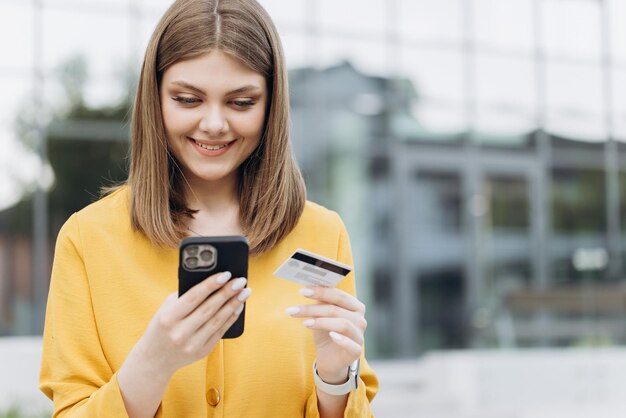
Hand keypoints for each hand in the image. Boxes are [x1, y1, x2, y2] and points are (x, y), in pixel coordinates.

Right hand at [135, 271, 250, 375]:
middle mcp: (180, 332)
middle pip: (209, 308)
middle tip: (241, 281)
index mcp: (168, 318)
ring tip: (245, 292)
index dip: (211, 284)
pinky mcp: (202, 351)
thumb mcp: (166, 309)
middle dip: (227, 292)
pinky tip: (239, 306)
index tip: (226, 274)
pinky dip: (231, 317)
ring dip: (234, 304)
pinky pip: (221, 331)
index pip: (193, 298)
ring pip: (218, 320)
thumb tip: (212, 280)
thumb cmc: (162, 326)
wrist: (155, 359)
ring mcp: (192, 344)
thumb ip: (185, 295)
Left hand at [286, 286, 366, 382]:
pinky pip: (351, 344)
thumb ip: (320, 301)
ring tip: (305, 323)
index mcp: (354, 306)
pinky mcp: (356, 351)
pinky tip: (330, 335)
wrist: (329, 358)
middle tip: (294, 310)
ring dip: (321, 322)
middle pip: (336, 310)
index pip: (339, 295)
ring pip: (342, 324)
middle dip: (313, 309)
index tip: (302, 291)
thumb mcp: (321, 315)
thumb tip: (309, 285)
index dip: (321, 292)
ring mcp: (359, 335)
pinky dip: (341, 339)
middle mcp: (360, 319)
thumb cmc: (326, 332)